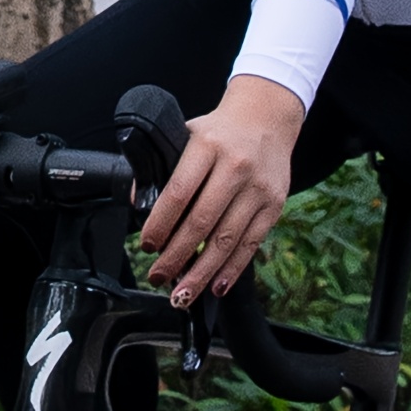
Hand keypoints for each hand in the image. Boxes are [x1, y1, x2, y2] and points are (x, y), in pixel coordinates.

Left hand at [141, 75, 304, 306]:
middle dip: (176, 256)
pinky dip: (232, 269)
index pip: (178, 192)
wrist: (267, 116)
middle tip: (158, 276)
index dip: (160, 224)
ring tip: (182, 294)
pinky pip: (251, 243)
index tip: (147, 246)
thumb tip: (136, 201)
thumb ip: (161, 166)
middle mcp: (235, 167)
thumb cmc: (219, 131)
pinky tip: (216, 286)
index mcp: (207, 146)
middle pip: (202, 222)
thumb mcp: (186, 135)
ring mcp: (258, 188)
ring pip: (226, 239)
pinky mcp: (274, 204)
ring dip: (202, 272)